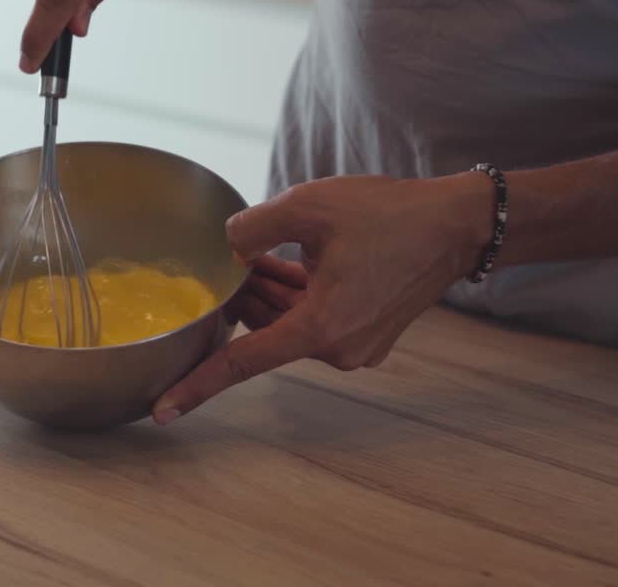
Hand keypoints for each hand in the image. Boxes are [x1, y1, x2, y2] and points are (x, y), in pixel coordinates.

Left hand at [151, 174, 494, 424]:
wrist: (455, 224)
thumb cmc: (389, 214)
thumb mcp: (310, 206)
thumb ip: (254, 228)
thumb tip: (227, 248)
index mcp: (320, 327)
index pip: (243, 362)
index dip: (198, 386)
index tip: (161, 412)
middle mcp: (337, 348)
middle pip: (266, 331)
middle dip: (244, 297)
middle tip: (235, 256)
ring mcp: (355, 346)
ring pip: (289, 323)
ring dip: (270, 293)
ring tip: (261, 252)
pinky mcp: (366, 334)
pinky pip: (314, 320)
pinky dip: (296, 296)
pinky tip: (286, 262)